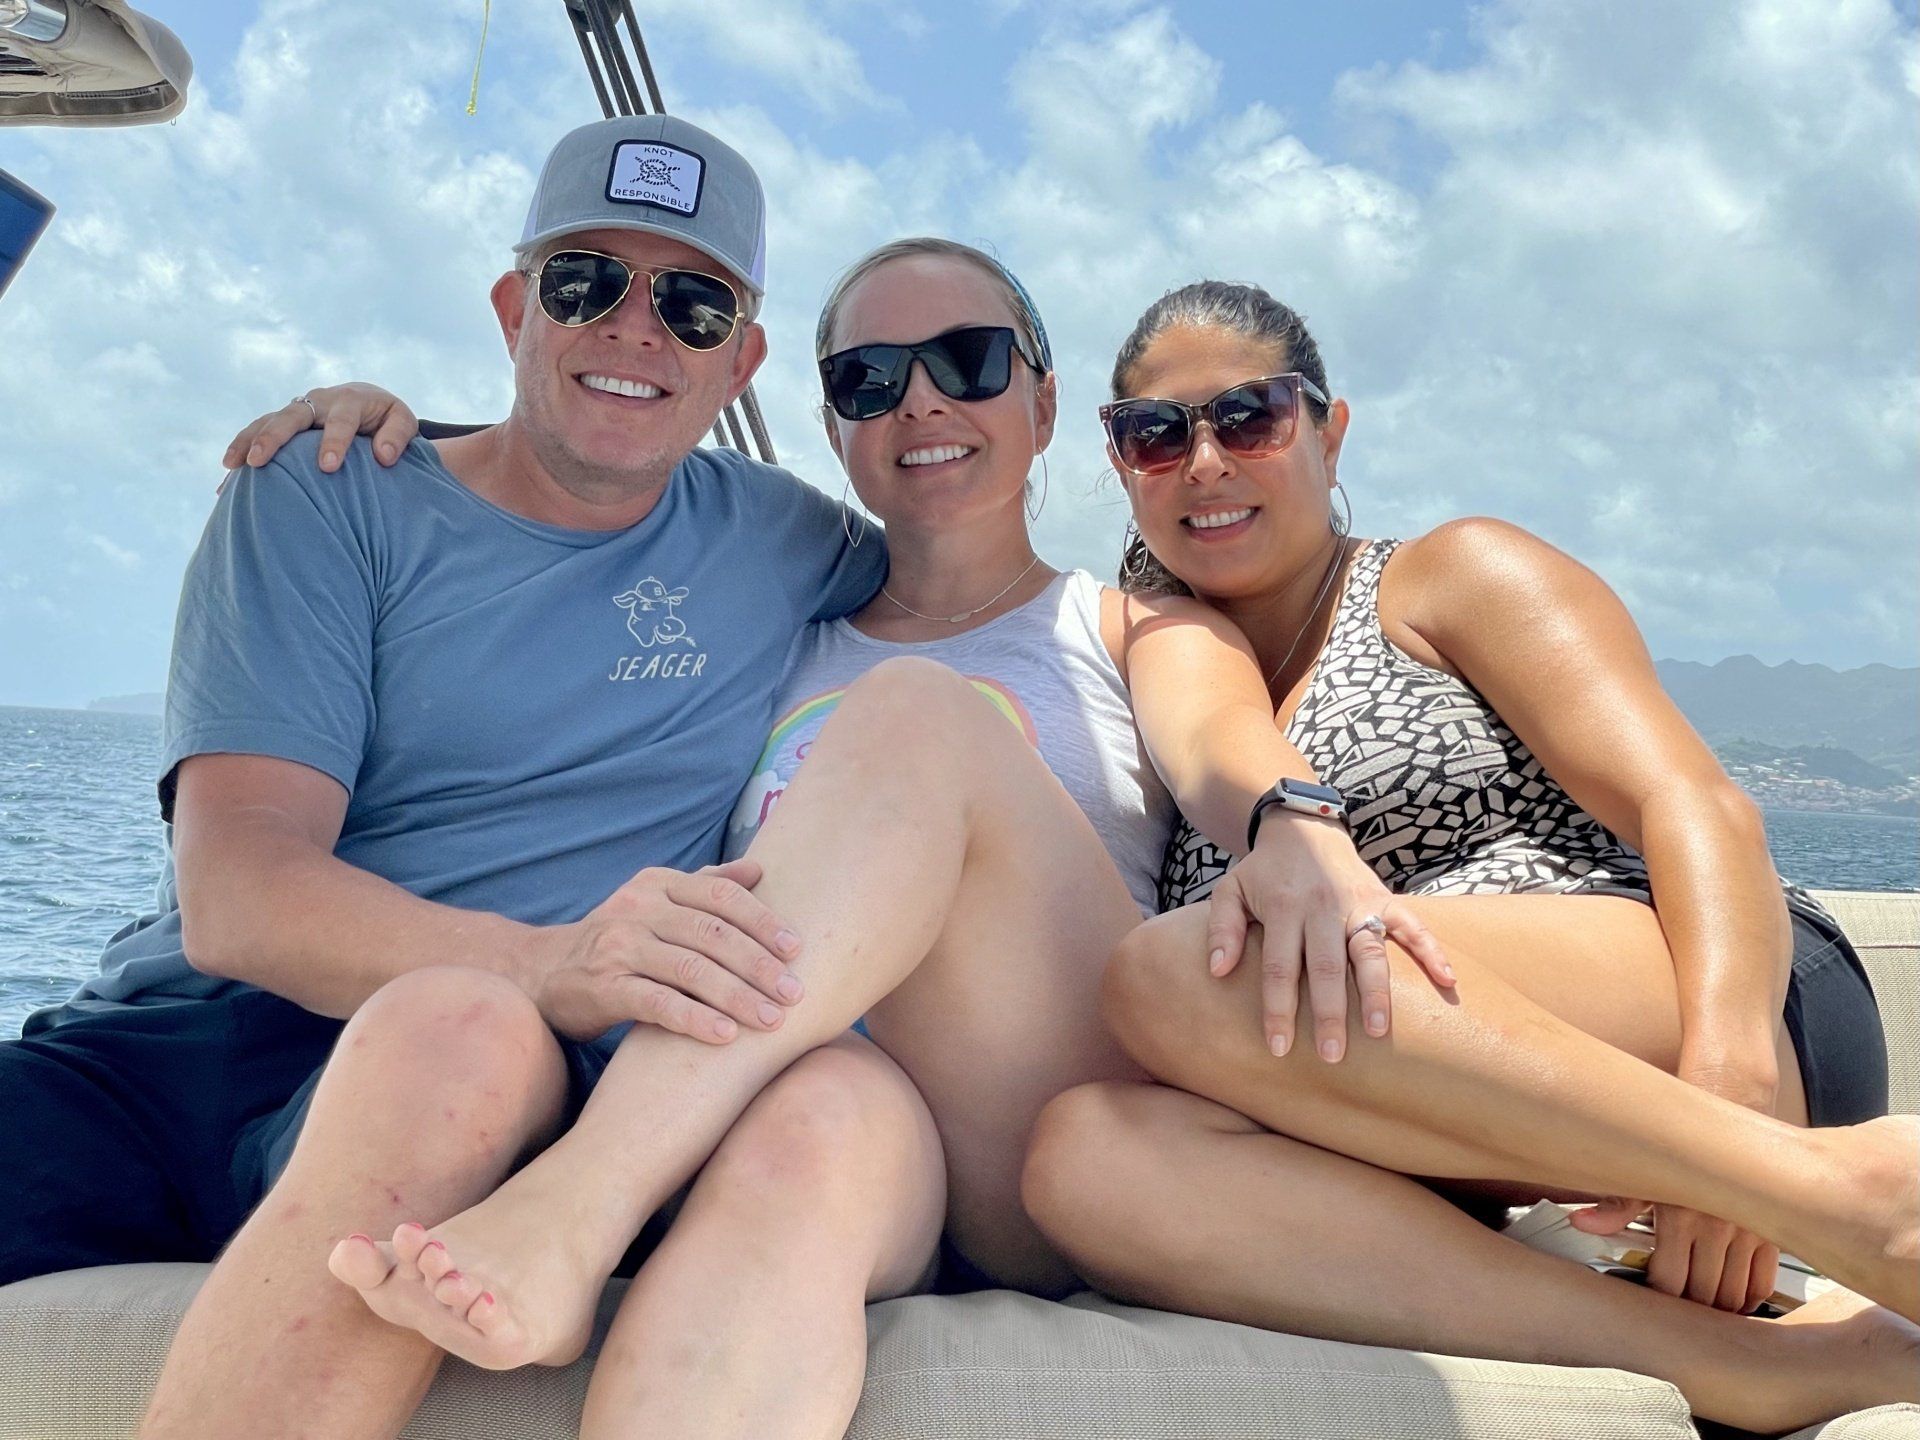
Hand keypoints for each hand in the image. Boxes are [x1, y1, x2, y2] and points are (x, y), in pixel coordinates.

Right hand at [221, 382, 418, 475]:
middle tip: (259, 461)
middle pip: (291, 416)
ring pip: (267, 421)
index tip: (328, 466)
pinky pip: (257, 433)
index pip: (340, 420)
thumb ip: (398, 436)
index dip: (334, 442)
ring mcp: (296, 410)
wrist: (367, 401)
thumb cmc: (387, 418)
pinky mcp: (283, 422)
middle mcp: (318, 402)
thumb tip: (384, 457)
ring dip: (248, 441)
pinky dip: (242, 451)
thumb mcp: (401, 420)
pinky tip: (227, 477)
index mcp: (350, 401)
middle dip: (274, 437)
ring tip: (232, 466)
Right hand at [524, 858, 804, 1043]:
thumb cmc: (618, 940)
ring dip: (737, 996)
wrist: (545, 973)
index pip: (721, 895)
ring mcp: (618, 948)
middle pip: (712, 934)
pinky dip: (695, 1019)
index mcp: (658, 884)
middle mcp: (638, 908)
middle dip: (759, 965)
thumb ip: (705, 886)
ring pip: (690, 969)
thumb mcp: (656, 903)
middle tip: (795, 992)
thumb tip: (759, 869)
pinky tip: (725, 1036)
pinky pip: (657, 1003)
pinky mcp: (603, 988)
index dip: (763, 921)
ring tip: (771, 1020)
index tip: (797, 948)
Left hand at [1208, 816, 1453, 1061]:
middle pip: (1326, 967)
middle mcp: (1323, 907)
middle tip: (1331, 1056)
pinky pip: (1413, 925)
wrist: (1303, 826)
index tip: (1279, 1047)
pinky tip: (1447, 981)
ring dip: (1375, 992)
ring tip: (1377, 1030)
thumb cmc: (1263, 871)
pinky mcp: (1384, 898)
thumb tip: (1217, 971)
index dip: (1279, 1009)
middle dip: (1328, 1013)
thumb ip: (1222, 929)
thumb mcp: (1230, 890)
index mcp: (1284, 908)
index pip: (1280, 967)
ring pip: (1370, 952)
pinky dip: (1431, 951)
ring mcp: (1358, 902)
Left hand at [1570, 1062, 1780, 1311]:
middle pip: (1705, 1296)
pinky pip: (1767, 1275)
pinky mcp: (1774, 1223)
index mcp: (1680, 1214)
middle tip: (1674, 1308)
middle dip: (1689, 1308)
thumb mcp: (1645, 1161)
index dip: (1658, 1299)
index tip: (1649, 1298)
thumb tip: (1581, 1223)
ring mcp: (1751, 1228)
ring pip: (1738, 1292)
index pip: (1669, 1284)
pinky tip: (1737, 1293)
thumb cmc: (1681, 1122)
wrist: (1732, 1085)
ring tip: (1703, 1306)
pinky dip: (1753, 1291)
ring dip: (1722, 1305)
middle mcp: (1719, 1226)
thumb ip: (1617, 1201)